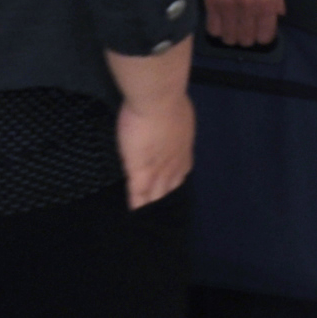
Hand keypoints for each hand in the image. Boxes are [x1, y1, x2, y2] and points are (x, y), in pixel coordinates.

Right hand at [117, 84, 194, 206]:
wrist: (158, 97)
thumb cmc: (166, 97)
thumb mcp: (177, 108)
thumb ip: (173, 119)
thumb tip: (173, 118)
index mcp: (183, 146)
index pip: (181, 169)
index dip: (176, 179)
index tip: (171, 186)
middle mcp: (175, 162)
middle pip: (171, 187)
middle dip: (166, 198)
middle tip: (162, 212)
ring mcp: (158, 169)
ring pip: (156, 195)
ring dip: (152, 206)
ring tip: (148, 221)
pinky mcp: (141, 172)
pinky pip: (138, 195)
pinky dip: (137, 207)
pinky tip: (133, 216)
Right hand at [203, 0, 284, 46]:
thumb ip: (278, 2)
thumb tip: (278, 17)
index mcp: (266, 5)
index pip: (265, 37)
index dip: (263, 36)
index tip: (260, 31)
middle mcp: (247, 10)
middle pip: (246, 41)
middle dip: (247, 37)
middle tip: (246, 28)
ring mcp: (228, 8)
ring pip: (229, 38)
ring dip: (232, 35)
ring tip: (232, 26)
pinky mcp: (211, 3)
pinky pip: (213, 29)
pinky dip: (217, 29)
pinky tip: (221, 22)